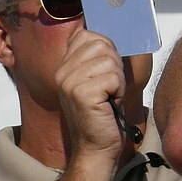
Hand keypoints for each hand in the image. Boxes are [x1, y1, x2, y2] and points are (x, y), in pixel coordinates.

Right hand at [54, 29, 126, 163]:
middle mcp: (62, 72)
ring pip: (110, 61)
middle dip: (115, 65)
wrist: (96, 148)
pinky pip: (113, 77)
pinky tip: (110, 104)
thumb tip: (115, 32)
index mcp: (64, 66)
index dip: (105, 49)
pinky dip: (119, 90)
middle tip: (109, 88)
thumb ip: (98, 58)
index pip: (86, 34)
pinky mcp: (82, 93)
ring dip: (118, 80)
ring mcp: (69, 82)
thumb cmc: (102, 114)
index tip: (106, 71)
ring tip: (109, 97)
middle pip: (102, 44)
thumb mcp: (96, 81)